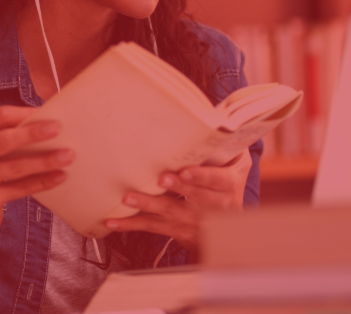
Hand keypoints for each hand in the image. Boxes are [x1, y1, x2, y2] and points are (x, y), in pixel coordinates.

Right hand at [0, 106, 71, 246]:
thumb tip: (46, 124)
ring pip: (14, 166)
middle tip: (58, 129)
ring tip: (67, 155)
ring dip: (44, 160)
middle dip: (33, 133)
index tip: (46, 112)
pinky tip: (59, 177)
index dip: (23, 113)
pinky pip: (19, 188)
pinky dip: (41, 182)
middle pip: (3, 140)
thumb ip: (4, 138)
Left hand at [103, 149, 252, 252]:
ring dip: (148, 205)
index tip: (185, 171)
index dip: (201, 176)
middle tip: (160, 178)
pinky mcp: (177, 231)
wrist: (230, 231)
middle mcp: (213, 206)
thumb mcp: (238, 167)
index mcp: (228, 185)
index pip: (216, 180)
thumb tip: (222, 118)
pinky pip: (153, 228)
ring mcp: (194, 221)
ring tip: (128, 198)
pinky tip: (112, 222)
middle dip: (177, 188)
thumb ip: (230, 146)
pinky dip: (132, 225)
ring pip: (170, 212)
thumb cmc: (228, 185)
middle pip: (193, 196)